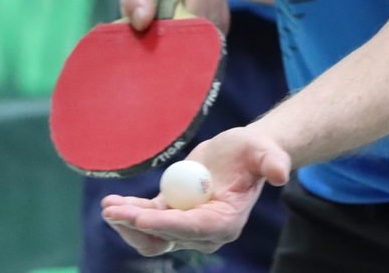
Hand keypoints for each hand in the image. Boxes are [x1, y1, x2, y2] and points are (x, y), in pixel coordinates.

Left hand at [101, 127, 290, 255]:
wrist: (241, 154)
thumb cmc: (253, 151)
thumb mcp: (264, 151)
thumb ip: (273, 162)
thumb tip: (281, 175)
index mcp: (226, 222)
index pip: (191, 228)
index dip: (164, 225)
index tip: (140, 218)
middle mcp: (204, 232)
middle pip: (166, 237)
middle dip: (138, 226)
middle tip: (114, 211)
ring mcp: (186, 226)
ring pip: (152, 237)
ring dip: (128, 225)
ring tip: (108, 207)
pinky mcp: (172, 215)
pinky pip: (147, 222)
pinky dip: (129, 214)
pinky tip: (112, 203)